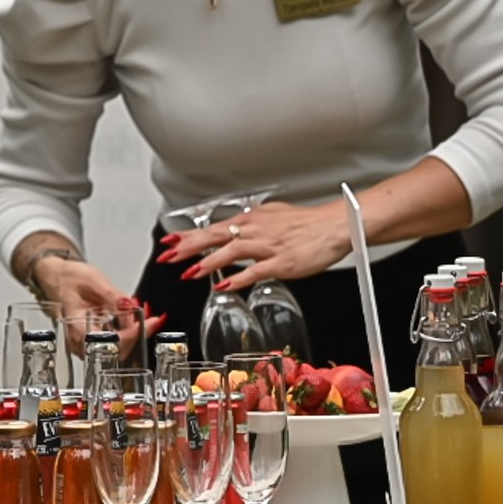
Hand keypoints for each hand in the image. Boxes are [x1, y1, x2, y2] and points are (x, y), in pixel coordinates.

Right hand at [31, 256, 163, 357]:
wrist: (56, 277)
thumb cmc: (68, 278)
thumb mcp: (92, 280)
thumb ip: (112, 295)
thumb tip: (130, 305)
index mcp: (76, 326)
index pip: (106, 342)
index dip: (130, 335)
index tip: (148, 323)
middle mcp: (79, 340)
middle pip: (114, 351)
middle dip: (136, 336)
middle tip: (151, 321)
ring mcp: (86, 342)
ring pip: (116, 349)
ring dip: (133, 334)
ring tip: (142, 317)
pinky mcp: (93, 339)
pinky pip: (114, 342)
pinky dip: (127, 331)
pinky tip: (132, 318)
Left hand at [159, 199, 351, 291]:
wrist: (335, 225)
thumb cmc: (306, 223)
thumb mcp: (272, 216)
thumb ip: (251, 225)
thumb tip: (235, 228)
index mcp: (251, 220)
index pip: (213, 227)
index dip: (189, 236)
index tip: (169, 242)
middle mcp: (256, 230)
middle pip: (215, 236)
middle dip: (188, 247)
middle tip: (167, 256)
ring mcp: (269, 247)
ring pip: (232, 251)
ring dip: (208, 262)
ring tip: (189, 272)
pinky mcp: (283, 263)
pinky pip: (257, 271)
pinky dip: (238, 279)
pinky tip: (224, 286)